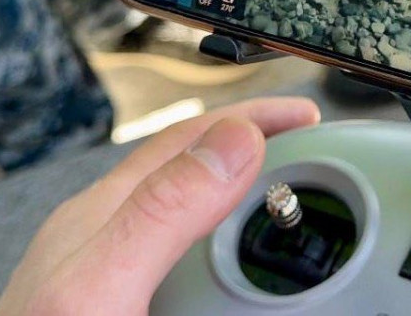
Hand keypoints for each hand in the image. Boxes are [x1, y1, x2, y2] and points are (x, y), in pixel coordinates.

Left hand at [0, 96, 320, 315]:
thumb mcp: (100, 281)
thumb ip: (163, 209)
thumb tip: (233, 142)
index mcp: (102, 214)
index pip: (188, 138)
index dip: (251, 117)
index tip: (306, 115)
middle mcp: (108, 240)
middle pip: (194, 174)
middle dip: (255, 156)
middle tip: (309, 160)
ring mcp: (112, 282)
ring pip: (193, 226)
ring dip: (244, 214)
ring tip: (284, 216)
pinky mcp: (122, 312)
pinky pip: (187, 277)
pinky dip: (227, 270)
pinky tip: (238, 290)